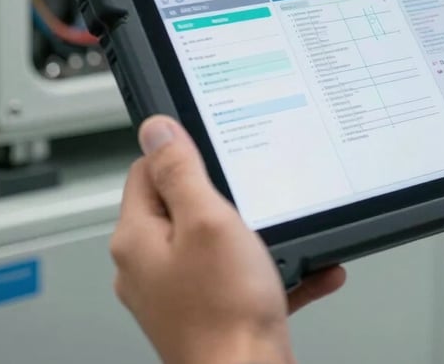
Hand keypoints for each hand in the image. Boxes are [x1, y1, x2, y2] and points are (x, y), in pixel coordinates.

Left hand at [111, 116, 345, 363]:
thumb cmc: (226, 312)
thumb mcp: (208, 220)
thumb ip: (180, 170)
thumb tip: (155, 129)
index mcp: (137, 240)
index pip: (146, 171)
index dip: (183, 157)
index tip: (216, 157)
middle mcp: (148, 268)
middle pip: (182, 205)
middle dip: (225, 198)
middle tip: (253, 200)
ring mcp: (177, 294)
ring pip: (216, 242)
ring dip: (255, 237)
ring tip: (281, 241)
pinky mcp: (205, 313)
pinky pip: (239, 277)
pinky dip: (271, 271)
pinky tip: (307, 271)